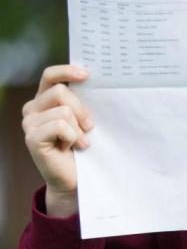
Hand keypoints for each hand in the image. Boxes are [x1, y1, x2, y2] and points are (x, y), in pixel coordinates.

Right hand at [21, 65, 92, 216]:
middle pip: (61, 92)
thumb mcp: (84, 119)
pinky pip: (60, 126)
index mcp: (45, 99)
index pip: (50, 75)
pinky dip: (73, 137)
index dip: (67, 71)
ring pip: (63, 110)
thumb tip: (95, 82)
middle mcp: (33, 109)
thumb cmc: (83, 145)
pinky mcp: (32, 138)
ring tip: (80, 141)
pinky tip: (73, 147)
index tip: (87, 75)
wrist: (77, 177)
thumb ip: (82, 101)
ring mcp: (29, 124)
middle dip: (82, 109)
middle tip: (90, 126)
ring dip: (78, 127)